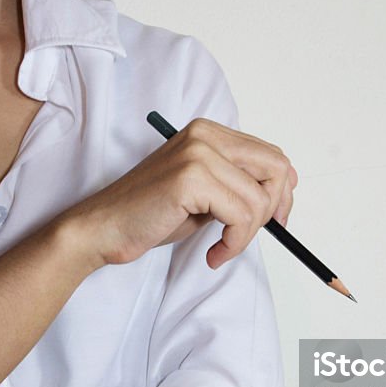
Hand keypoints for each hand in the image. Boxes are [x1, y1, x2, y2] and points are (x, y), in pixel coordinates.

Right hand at [59, 117, 297, 270]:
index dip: (281, 192)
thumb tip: (282, 198)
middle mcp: (205, 135)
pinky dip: (233, 243)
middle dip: (273, 210)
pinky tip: (213, 253)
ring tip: (221, 248)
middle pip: (277, 168)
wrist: (103, 228)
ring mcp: (198, 153)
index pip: (271, 155)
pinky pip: (240, 216)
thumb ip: (237, 185)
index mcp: (209, 133)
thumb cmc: (150, 214)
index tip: (273, 221)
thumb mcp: (204, 193)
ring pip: (259, 200)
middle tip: (248, 236)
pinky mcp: (190, 178)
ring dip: (246, 236)